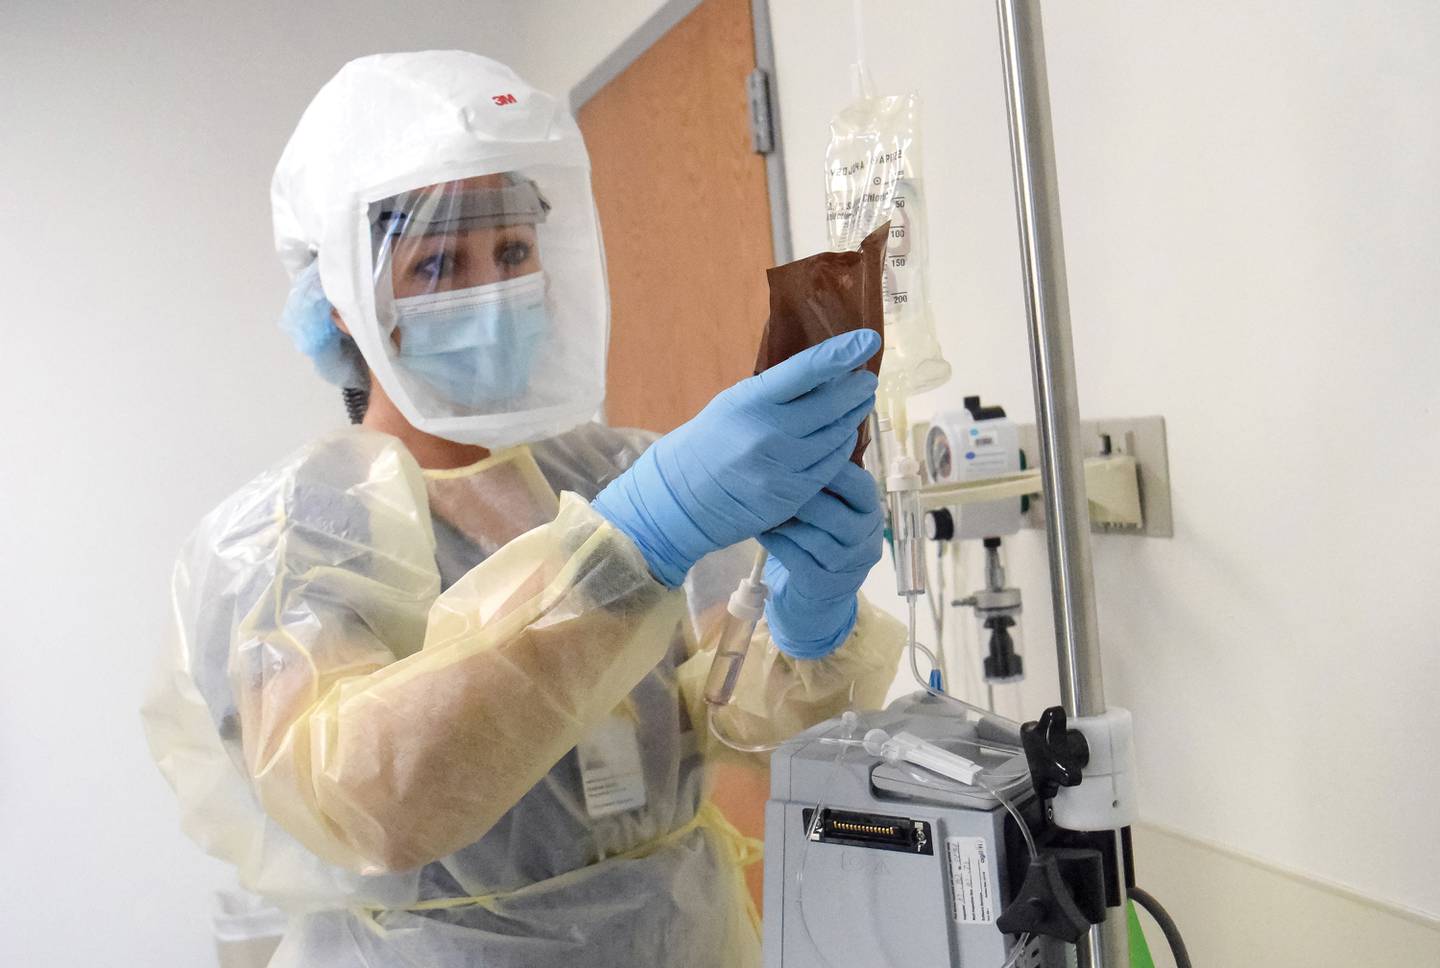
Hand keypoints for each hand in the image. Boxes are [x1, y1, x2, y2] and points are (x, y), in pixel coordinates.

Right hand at [593, 330, 879, 586]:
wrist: (682, 496)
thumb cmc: (711, 441)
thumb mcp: (734, 403)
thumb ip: (776, 392)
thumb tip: (826, 373)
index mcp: (750, 401)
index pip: (805, 370)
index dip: (841, 353)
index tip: (868, 340)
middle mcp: (767, 433)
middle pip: (830, 406)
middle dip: (855, 389)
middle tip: (867, 379)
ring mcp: (781, 467)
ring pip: (835, 437)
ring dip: (852, 417)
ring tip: (860, 403)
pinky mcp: (790, 495)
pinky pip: (829, 467)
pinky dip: (841, 449)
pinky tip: (843, 437)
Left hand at [758, 460, 883, 658]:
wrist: (816, 595)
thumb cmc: (817, 536)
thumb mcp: (829, 507)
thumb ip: (822, 481)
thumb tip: (797, 441)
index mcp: (870, 513)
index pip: (862, 488)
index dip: (836, 472)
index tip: (805, 456)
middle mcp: (867, 540)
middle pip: (840, 517)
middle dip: (806, 501)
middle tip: (775, 485)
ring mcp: (849, 568)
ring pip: (818, 541)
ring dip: (787, 523)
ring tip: (763, 509)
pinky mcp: (825, 587)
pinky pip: (799, 561)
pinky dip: (778, 544)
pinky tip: (763, 532)